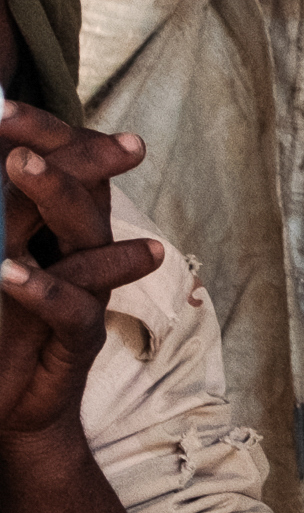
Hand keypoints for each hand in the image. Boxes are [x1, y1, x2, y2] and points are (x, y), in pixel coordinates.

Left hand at [0, 107, 155, 442]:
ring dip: (56, 195)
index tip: (4, 103)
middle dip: (56, 150)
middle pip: (84, 188)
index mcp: (53, 227)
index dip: (46, 132)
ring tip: (21, 166)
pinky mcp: (77, 341)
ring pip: (87, 235)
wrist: (8, 409)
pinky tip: (10, 273)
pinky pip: (73, 308)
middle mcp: (77, 253)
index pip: (67, 165)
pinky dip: (43, 288)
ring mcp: (84, 294)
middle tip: (12, 123)